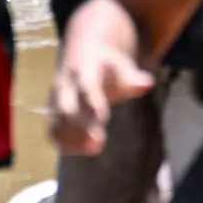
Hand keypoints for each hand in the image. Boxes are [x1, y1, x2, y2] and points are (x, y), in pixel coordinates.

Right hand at [49, 34, 154, 155]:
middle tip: (98, 142)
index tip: (103, 119)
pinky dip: (66, 143)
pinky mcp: (54, 113)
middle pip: (66, 107)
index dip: (93, 102)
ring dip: (73, 139)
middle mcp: (66, 85)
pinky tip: (85, 149)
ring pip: (57, 122)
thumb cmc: (107, 65)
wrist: (83, 52)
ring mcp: (56, 100)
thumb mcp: (121, 66)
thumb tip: (148, 83)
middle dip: (80, 126)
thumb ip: (132, 78)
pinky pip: (54, 132)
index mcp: (84, 70)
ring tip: (94, 149)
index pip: (86, 86)